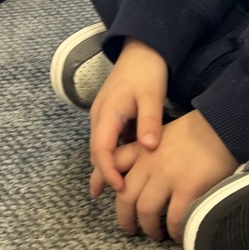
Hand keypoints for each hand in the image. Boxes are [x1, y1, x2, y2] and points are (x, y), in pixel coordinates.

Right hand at [89, 38, 167, 195]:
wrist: (141, 49)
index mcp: (107, 113)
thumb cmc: (146, 71)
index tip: (121, 188)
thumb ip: (149, 122)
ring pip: (100, 147)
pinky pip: (107, 140)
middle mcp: (99, 116)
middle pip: (97, 151)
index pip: (101, 149)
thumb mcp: (151, 96)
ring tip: (114, 191)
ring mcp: (102, 115)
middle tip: (117, 199)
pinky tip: (123, 168)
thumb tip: (149, 148)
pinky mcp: (109, 115)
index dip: (108, 171)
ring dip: (106, 167)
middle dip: (104, 175)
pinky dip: (112, 156)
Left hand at [104, 109, 238, 241]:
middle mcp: (149, 163)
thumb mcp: (157, 135)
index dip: (100, 179)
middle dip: (124, 218)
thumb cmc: (189, 135)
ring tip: (156, 235)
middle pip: (125, 196)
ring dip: (149, 228)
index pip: (112, 163)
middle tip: (129, 230)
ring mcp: (167, 175)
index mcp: (140, 148)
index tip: (95, 193)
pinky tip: (177, 234)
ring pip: (146, 210)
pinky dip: (174, 230)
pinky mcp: (188, 187)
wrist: (217, 128)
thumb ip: (142, 152)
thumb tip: (131, 173)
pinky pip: (174, 217)